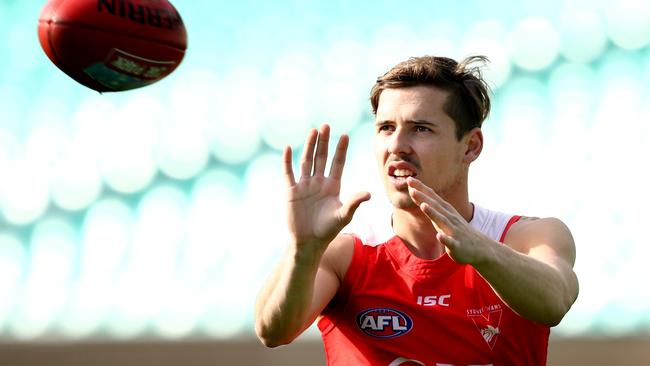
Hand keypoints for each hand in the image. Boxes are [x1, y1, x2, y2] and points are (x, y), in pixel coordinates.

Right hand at [284, 124, 370, 252]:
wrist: (308, 243)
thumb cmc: (327, 231)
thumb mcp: (343, 216)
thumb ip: (354, 202)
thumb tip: (369, 193)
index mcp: (333, 186)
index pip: (338, 163)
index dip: (341, 150)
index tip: (345, 135)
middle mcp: (319, 183)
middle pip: (322, 158)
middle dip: (324, 142)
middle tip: (327, 125)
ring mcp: (304, 186)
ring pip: (307, 161)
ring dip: (309, 146)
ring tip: (313, 131)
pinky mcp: (291, 191)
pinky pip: (288, 172)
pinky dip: (287, 160)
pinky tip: (288, 147)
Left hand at [406, 177, 490, 264]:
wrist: (481, 248)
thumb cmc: (458, 231)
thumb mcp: (445, 218)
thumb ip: (433, 209)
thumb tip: (419, 199)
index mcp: (446, 211)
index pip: (431, 197)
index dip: (421, 188)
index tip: (409, 179)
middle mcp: (450, 218)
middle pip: (434, 206)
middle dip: (423, 196)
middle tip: (411, 187)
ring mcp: (454, 231)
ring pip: (442, 221)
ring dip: (433, 213)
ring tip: (423, 206)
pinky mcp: (457, 245)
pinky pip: (450, 242)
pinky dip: (445, 238)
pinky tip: (439, 236)